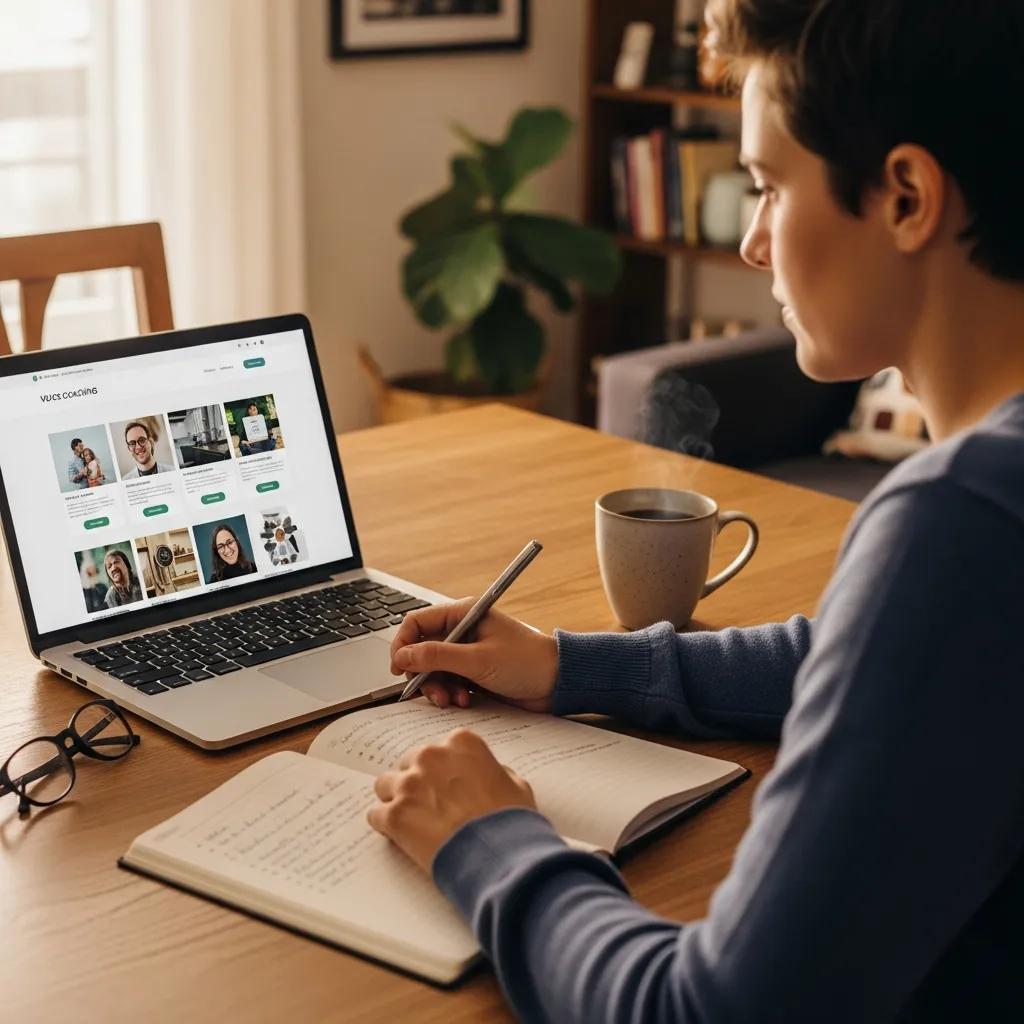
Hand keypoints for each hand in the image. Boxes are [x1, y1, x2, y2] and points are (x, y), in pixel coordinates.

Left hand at [367, 727, 534, 872]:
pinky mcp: (395, 815)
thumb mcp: (516, 785)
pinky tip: (400, 837)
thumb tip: (485, 774)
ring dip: (395, 800)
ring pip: (385, 785)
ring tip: (411, 821)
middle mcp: (431, 757)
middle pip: (408, 763)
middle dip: (416, 782)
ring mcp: (410, 785)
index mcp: (461, 743)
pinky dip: (385, 826)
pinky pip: (376, 815)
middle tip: (428, 806)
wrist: (500, 856)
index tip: (445, 785)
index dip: (441, 770)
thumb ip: (494, 771)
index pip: (439, 749)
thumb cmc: (511, 821)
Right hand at [390, 597, 557, 711]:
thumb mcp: (477, 660)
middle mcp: (462, 630)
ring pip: (433, 669)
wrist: (558, 683)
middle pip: (422, 649)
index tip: (399, 669)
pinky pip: (448, 682)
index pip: (417, 622)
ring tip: (452, 700)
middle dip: (423, 674)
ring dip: (437, 687)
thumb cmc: (527, 662)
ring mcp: (467, 652)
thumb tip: (403, 657)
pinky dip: (451, 693)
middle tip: (432, 693)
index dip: (403, 645)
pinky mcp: (473, 672)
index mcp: (463, 613)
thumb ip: (437, 657)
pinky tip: (464, 701)